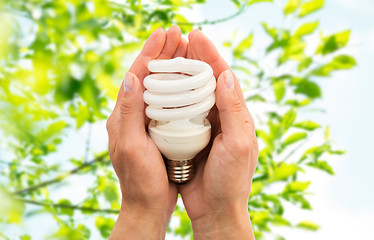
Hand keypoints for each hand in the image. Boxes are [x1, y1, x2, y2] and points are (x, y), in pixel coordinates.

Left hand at [106, 26, 187, 239]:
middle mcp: (132, 115)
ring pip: (158, 86)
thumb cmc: (139, 180)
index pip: (136, 75)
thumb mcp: (132, 146)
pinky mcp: (157, 130)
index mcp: (123, 115)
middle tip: (178, 33)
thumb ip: (128, 112)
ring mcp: (145, 122)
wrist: (146, 204)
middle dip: (162, 53)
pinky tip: (189, 80)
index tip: (164, 33)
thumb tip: (130, 76)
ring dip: (171, 66)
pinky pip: (166, 101)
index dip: (150, 52)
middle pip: (147, 76)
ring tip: (185, 49)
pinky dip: (177, 86)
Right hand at [178, 30, 258, 238]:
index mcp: (237, 115)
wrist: (217, 209)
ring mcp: (206, 126)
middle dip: (195, 58)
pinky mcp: (191, 137)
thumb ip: (234, 110)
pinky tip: (161, 88)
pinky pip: (181, 111)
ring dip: (182, 74)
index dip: (210, 54)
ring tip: (168, 56)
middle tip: (179, 39)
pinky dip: (173, 97)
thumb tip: (226, 75)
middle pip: (208, 80)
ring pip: (193, 93)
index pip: (224, 76)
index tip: (195, 36)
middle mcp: (222, 116)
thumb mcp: (238, 144)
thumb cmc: (231, 180)